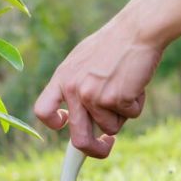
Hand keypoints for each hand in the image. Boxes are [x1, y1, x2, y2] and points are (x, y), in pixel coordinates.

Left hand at [34, 19, 163, 157]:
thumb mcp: (82, 61)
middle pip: (78, 138)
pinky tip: (136, 82)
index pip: (43, 111)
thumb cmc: (114, 44)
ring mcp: (94, 96)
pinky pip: (131, 116)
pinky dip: (137, 104)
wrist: (138, 30)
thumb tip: (75, 118)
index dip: (53, 124)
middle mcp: (74, 90)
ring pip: (111, 127)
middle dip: (94, 150)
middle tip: (106, 146)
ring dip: (123, 113)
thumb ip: (76, 85)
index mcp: (62, 78)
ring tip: (127, 85)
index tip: (66, 125)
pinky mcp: (116, 99)